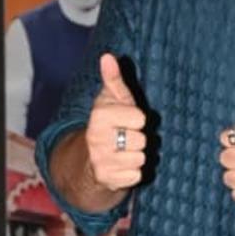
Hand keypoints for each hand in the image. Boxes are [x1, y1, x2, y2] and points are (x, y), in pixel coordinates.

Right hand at [85, 53, 147, 190]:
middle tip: (126, 137)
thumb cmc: (111, 121)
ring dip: (137, 156)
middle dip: (138, 139)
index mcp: (99, 116)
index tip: (128, 119)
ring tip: (125, 150)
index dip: (137, 119)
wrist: (93, 156)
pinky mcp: (107, 179)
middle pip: (141, 140)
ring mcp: (100, 161)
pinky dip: (133, 172)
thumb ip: (113, 78)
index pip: (138, 118)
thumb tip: (108, 56)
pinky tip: (123, 166)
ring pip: (140, 158)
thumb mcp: (113, 98)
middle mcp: (96, 139)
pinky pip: (136, 176)